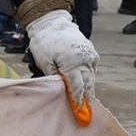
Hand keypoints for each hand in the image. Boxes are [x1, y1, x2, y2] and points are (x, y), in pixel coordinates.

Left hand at [27, 10, 97, 125]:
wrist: (51, 23)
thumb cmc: (44, 42)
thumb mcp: (44, 61)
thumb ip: (55, 77)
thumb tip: (61, 90)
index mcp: (72, 63)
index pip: (77, 87)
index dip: (78, 100)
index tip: (79, 112)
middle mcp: (85, 60)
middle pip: (88, 84)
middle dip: (86, 98)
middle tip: (85, 112)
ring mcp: (90, 56)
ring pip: (91, 77)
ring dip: (88, 88)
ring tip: (86, 102)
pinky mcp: (91, 53)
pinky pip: (91, 69)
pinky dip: (88, 77)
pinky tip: (85, 86)